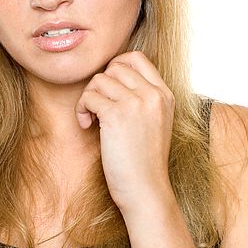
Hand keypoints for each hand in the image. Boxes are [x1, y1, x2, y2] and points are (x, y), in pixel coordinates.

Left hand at [74, 51, 175, 216]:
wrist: (145, 189)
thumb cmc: (143, 161)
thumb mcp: (154, 122)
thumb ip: (142, 99)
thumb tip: (111, 77)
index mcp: (164, 94)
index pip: (137, 58)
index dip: (115, 67)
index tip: (109, 90)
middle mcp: (153, 94)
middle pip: (115, 66)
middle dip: (100, 84)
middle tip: (98, 107)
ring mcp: (136, 103)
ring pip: (99, 80)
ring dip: (89, 97)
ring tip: (92, 119)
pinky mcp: (117, 115)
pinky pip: (90, 96)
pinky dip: (82, 109)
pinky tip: (87, 125)